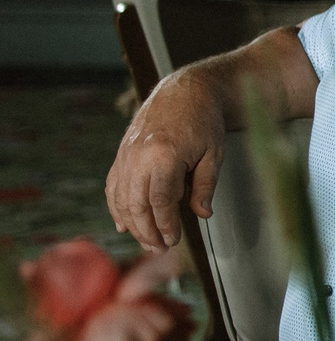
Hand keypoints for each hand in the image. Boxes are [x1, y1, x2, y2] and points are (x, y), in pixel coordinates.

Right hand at [105, 72, 226, 250]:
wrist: (185, 91)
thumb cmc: (204, 121)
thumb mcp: (214, 154)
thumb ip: (205, 186)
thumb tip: (201, 214)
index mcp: (164, 155)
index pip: (160, 202)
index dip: (165, 225)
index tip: (173, 241)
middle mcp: (139, 155)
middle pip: (136, 204)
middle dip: (146, 231)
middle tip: (159, 249)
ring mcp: (126, 154)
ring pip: (121, 198)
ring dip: (132, 223)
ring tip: (146, 241)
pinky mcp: (121, 153)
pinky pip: (113, 186)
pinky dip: (117, 207)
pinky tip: (124, 224)